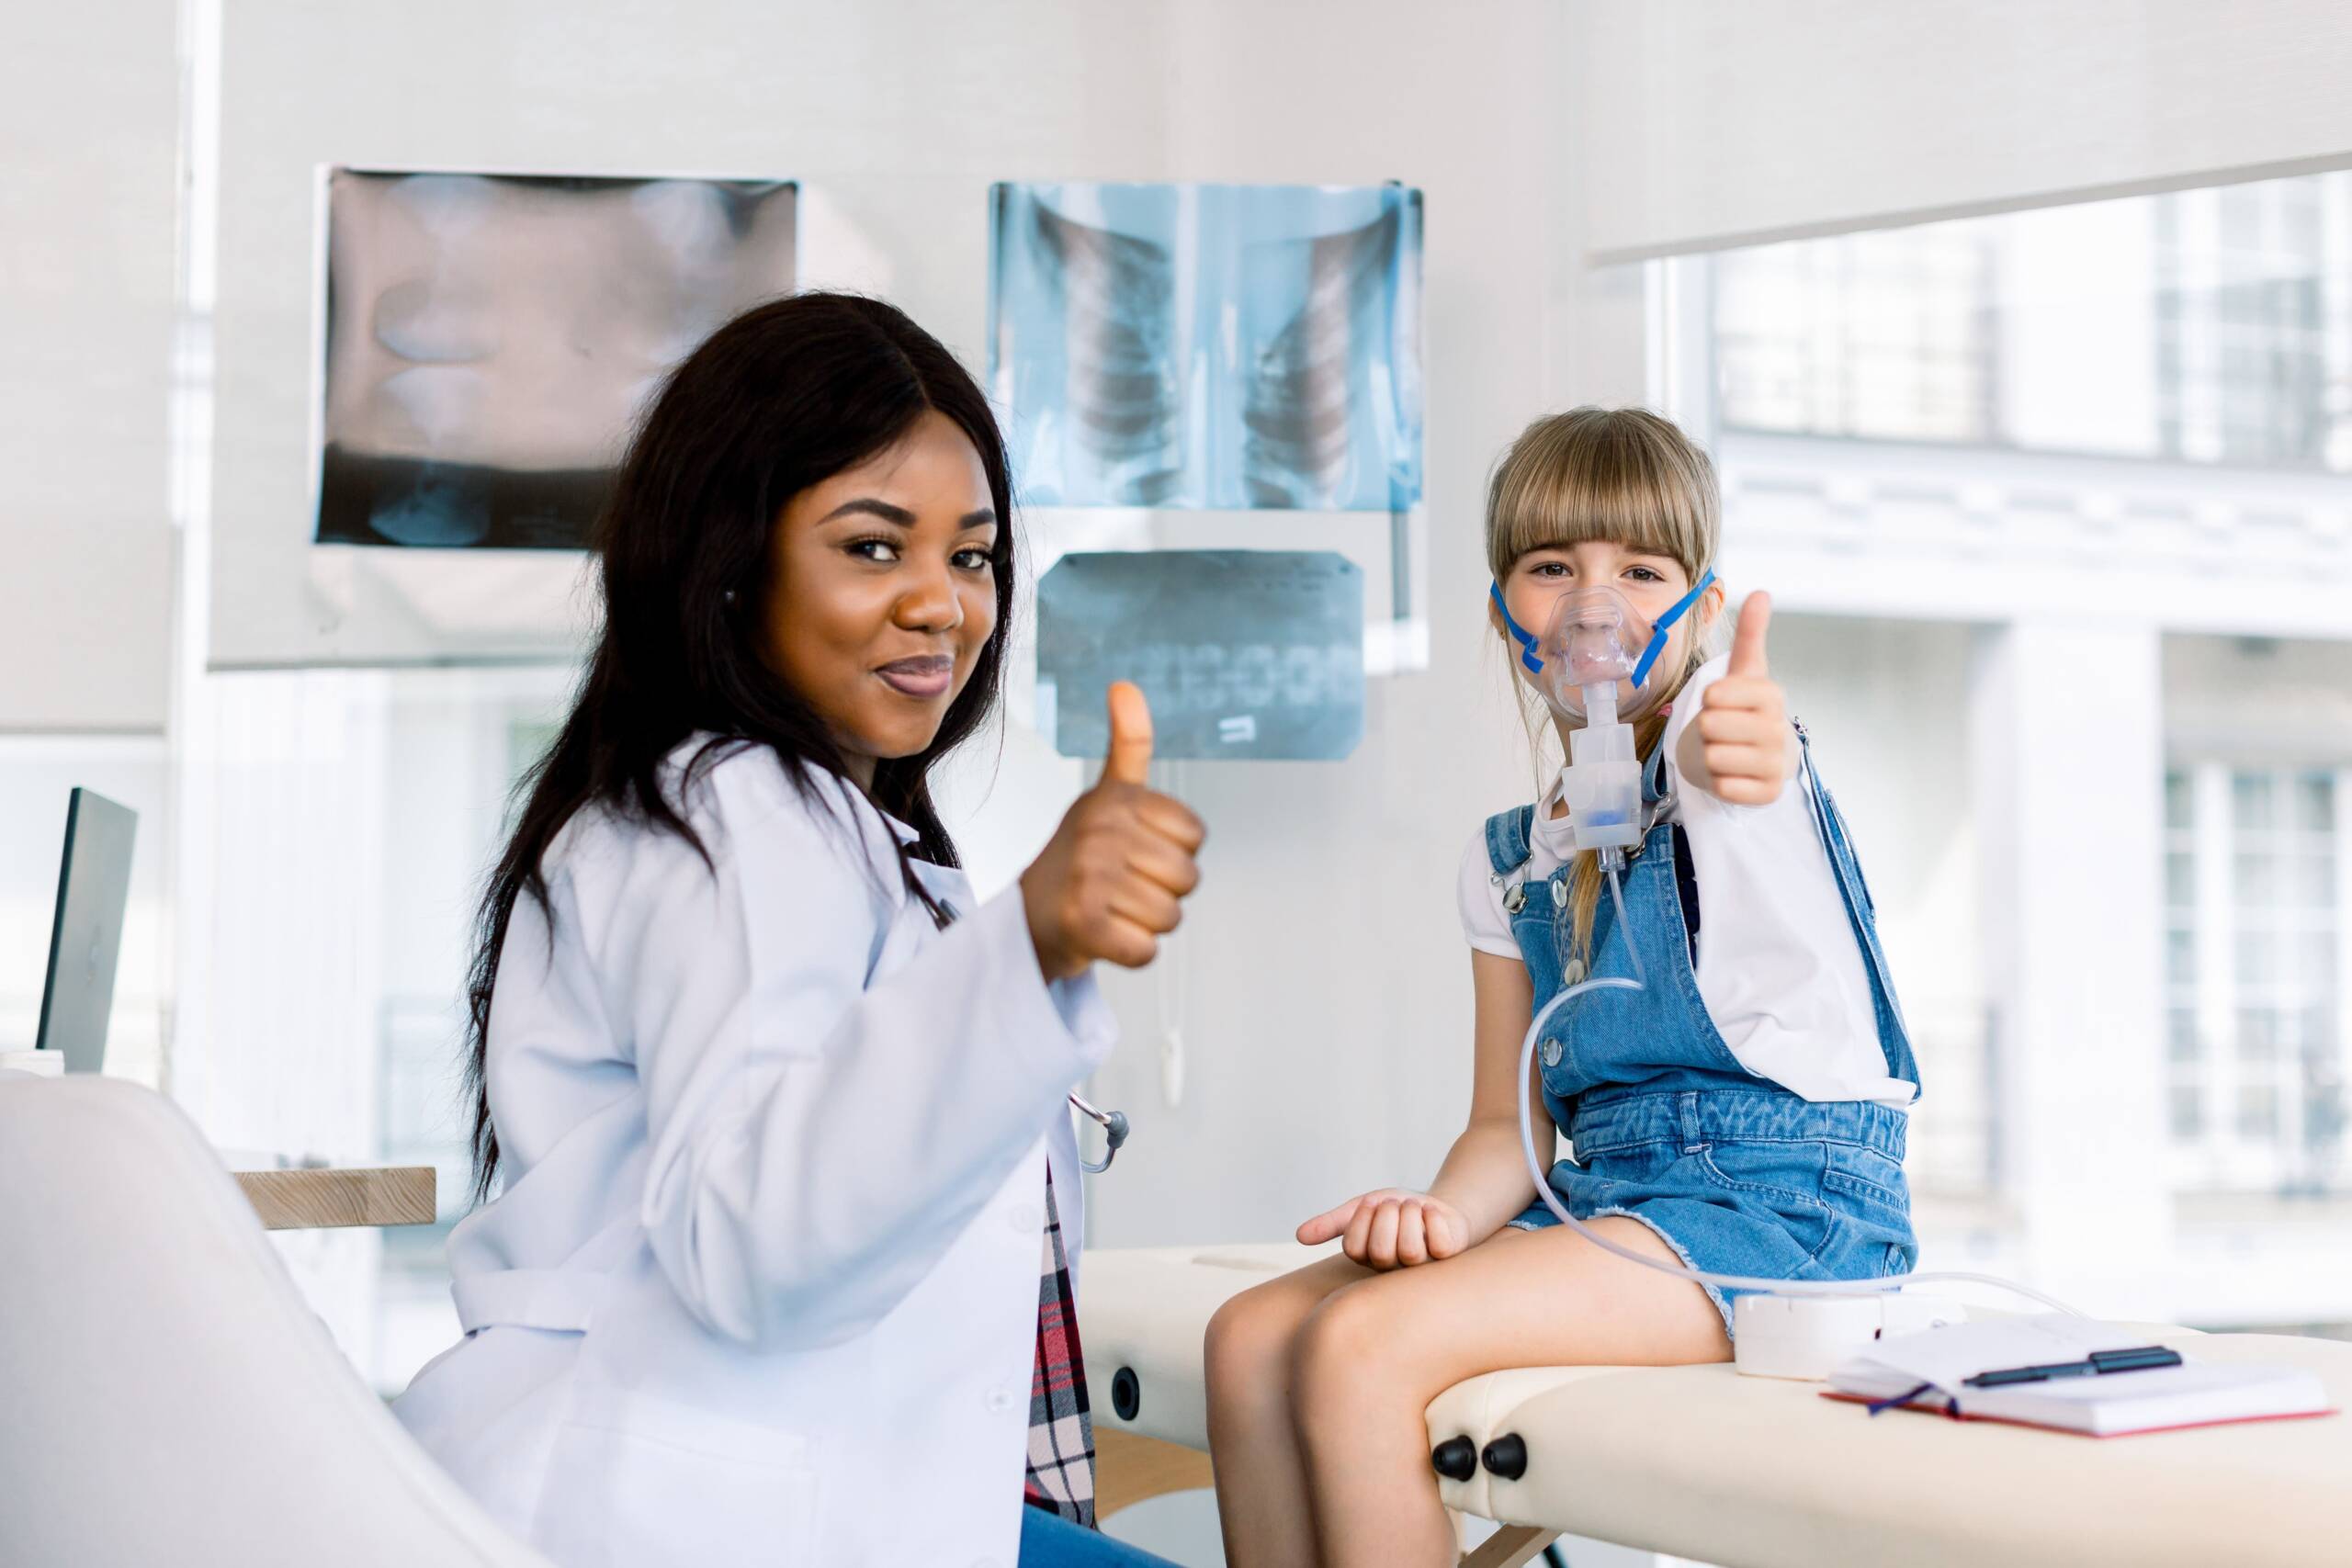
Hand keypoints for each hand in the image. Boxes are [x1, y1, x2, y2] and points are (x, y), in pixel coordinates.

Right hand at [1020, 683, 1205, 980]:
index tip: (1133, 850)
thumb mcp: (1107, 795)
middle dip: (1162, 891)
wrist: (1026, 918)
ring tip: (1111, 908)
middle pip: (1187, 878)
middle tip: (1121, 886)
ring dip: (1146, 923)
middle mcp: (1099, 831)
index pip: (1195, 836)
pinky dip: (1131, 951)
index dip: (1173, 851)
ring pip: (1170, 916)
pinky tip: (1103, 934)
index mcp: (1115, 799)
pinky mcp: (1082, 924)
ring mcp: (1088, 876)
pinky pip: (1147, 950)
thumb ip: (1129, 744)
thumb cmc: (1081, 855)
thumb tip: (1124, 683)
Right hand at [1295, 1188, 1469, 1271]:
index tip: (1373, 1203)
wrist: (1434, 1206)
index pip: (1353, 1247)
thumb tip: (1298, 1236)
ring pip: (1409, 1249)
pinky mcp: (1446, 1258)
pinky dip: (1432, 1217)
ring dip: (1410, 1214)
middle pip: (1381, 1250)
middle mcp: (1392, 1269)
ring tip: (1413, 1209)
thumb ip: (1332, 1222)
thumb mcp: (1361, 1209)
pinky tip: (1431, 1215)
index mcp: (1367, 1259)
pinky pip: (1437, 1241)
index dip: (1362, 1218)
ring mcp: (1420, 1267)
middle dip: (1388, 1215)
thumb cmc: (1394, 1211)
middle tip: (1396, 1206)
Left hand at [1695, 591, 1788, 805]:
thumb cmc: (1747, 709)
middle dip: (1706, 730)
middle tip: (1722, 731)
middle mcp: (1778, 729)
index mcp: (1771, 694)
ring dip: (1709, 756)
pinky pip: (1723, 786)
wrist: (1768, 756)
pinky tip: (1734, 774)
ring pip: (1712, 758)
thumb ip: (1751, 634)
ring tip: (1727, 751)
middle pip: (1709, 727)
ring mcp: (1776, 764)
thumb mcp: (1746, 671)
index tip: (1722, 701)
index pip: (1715, 695)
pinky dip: (1719, 782)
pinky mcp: (1767, 794)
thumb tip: (1762, 591)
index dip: (1710, 700)